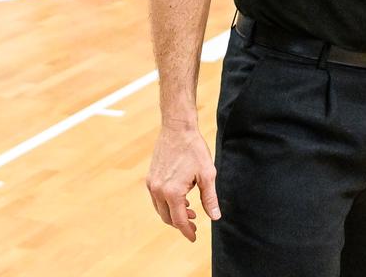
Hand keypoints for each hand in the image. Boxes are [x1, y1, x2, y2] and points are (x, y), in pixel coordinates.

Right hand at [145, 124, 219, 241]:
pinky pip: (156, 198)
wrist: (177, 128)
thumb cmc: (194, 149)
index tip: (194, 238)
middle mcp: (158, 190)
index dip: (187, 232)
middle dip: (181, 224)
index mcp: (172, 192)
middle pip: (167, 218)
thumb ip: (210, 198)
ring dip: (173, 214)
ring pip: (160, 209)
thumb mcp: (207, 175)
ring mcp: (152, 183)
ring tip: (190, 210)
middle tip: (194, 224)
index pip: (179, 220)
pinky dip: (167, 204)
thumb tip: (215, 217)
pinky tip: (180, 198)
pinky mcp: (150, 177)